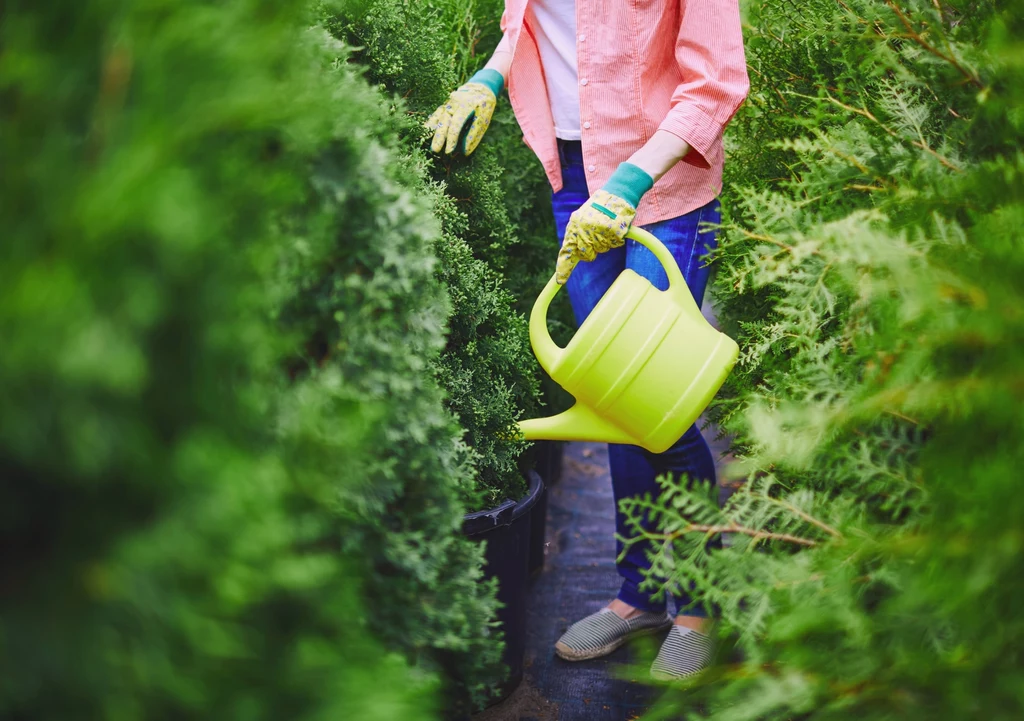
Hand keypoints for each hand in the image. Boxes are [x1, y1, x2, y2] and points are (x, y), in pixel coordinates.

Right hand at [425, 69, 502, 155]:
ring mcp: (448, 102)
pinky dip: (431, 122)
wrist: (481, 88)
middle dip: (439, 136)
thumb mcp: (484, 119)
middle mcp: (454, 103)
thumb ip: (474, 134)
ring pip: (438, 116)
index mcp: (466, 105)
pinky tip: (425, 130)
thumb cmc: (484, 107)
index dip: (452, 138)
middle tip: (435, 150)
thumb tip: (465, 152)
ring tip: (424, 139)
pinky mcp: (445, 105)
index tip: (448, 151)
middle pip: (444, 121)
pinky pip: (436, 114)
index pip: (456, 124)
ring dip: (432, 129)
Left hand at [555, 163, 653, 284]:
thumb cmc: (598, 209)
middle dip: (591, 252)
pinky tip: (615, 227)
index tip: (560, 281)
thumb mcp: (582, 219)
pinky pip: (614, 244)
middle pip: (586, 254)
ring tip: (607, 226)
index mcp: (574, 225)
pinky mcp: (613, 230)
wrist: (616, 193)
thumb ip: (576, 236)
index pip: (567, 250)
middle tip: (596, 237)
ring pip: (601, 249)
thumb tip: (570, 258)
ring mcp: (599, 229)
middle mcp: (584, 228)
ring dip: (605, 242)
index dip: (564, 267)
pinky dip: (616, 238)